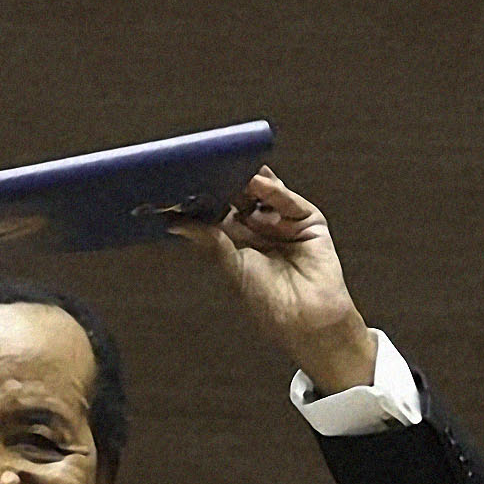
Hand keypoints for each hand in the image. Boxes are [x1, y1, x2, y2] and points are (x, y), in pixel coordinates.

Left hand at [172, 166, 374, 394]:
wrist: (306, 319)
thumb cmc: (268, 302)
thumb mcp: (232, 267)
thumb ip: (209, 241)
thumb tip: (175, 224)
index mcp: (239, 243)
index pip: (221, 213)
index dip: (208, 199)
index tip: (190, 182)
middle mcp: (261, 230)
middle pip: (243, 198)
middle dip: (229, 183)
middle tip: (212, 165)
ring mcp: (285, 223)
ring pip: (266, 194)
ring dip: (250, 181)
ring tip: (234, 167)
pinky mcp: (308, 220)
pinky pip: (289, 200)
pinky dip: (274, 189)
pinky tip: (259, 181)